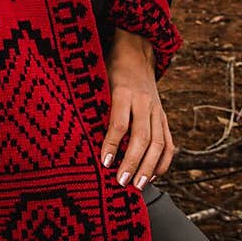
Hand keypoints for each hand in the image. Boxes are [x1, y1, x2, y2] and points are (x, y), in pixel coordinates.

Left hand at [102, 29, 175, 189]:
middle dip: (132, 162)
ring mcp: (156, 110)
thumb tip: (73, 132)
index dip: (112, 144)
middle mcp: (143, 101)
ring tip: (138, 186)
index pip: (120, 122)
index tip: (105, 164)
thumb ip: (91, 104)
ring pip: (158, 142)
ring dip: (149, 167)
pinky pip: (168, 142)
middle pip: (142, 137)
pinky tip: (154, 176)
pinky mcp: (163, 117)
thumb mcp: (97, 81)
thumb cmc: (108, 71)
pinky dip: (163, 161)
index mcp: (124, 92)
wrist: (136, 54)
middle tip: (122, 183)